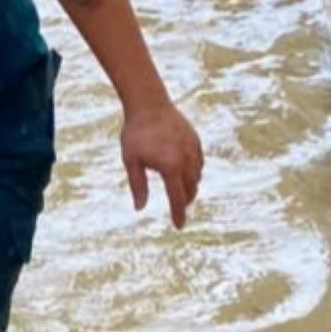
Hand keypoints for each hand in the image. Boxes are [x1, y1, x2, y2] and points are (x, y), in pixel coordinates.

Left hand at [120, 102, 202, 227]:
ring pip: (197, 176)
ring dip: (190, 187)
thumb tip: (140, 208)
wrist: (149, 105)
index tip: (179, 226)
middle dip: (184, 201)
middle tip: (178, 208)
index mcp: (170, 168)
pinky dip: (194, 172)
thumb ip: (137, 186)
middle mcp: (186, 160)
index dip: (178, 214)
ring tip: (181, 191)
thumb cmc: (135, 134)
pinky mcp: (196, 141)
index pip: (177, 198)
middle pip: (191, 189)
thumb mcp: (131, 161)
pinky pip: (199, 162)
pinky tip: (186, 172)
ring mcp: (193, 150)